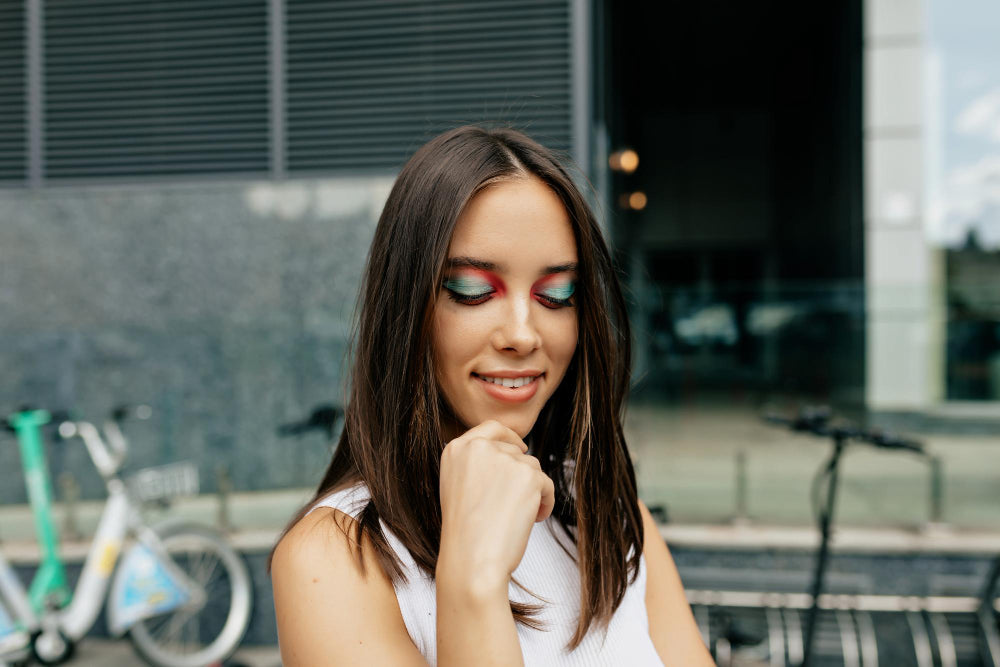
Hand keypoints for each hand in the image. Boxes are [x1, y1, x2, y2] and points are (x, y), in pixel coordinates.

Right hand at [438, 420, 554, 589]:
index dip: (509, 437)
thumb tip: (514, 454)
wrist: (472, 560)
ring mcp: (505, 459)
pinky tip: (532, 521)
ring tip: (517, 518)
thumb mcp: (459, 487)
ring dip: (532, 491)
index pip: (491, 428)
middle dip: (520, 477)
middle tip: (513, 506)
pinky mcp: (529, 475)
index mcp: (456, 449)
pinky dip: (545, 503)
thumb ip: (479, 465)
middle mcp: (479, 447)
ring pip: (533, 468)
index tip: (520, 447)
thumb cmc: (466, 535)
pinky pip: (547, 484)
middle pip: (515, 452)